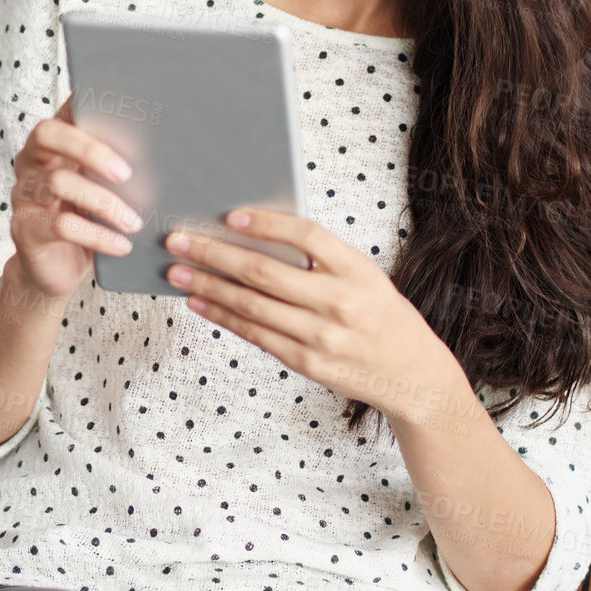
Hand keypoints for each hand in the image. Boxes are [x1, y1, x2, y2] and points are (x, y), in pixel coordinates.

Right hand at [8, 93, 142, 304]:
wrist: (56, 270)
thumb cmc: (85, 221)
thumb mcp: (101, 190)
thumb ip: (117, 167)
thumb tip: (166, 150)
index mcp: (52, 145)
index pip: (63, 111)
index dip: (83, 102)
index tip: (118, 104)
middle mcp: (33, 163)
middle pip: (48, 134)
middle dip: (89, 148)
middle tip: (127, 173)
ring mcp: (25, 195)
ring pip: (58, 182)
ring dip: (103, 202)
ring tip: (134, 221)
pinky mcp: (26, 229)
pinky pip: (61, 226)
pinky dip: (97, 235)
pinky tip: (122, 245)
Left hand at [164, 208, 459, 419]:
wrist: (414, 376)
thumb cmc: (382, 315)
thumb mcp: (365, 276)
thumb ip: (322, 259)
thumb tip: (254, 234)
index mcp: (358, 270)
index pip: (307, 236)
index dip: (266, 224)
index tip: (229, 215)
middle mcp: (340, 302)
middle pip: (264, 272)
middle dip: (214, 254)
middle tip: (178, 240)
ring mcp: (322, 337)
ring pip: (252, 306)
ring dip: (207, 285)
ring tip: (176, 270)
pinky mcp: (308, 363)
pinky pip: (256, 335)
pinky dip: (223, 316)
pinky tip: (199, 301)